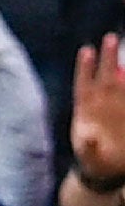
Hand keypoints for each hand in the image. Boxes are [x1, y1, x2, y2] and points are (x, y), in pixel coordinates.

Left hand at [69, 35, 124, 187]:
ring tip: (120, 44)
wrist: (111, 168)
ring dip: (122, 64)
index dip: (85, 69)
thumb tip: (87, 136)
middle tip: (110, 38)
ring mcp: (119, 103)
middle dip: (107, 57)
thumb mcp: (90, 157)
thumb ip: (88, 147)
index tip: (87, 51)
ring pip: (121, 79)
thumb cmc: (95, 161)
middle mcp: (102, 102)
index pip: (83, 85)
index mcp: (85, 111)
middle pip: (104, 76)